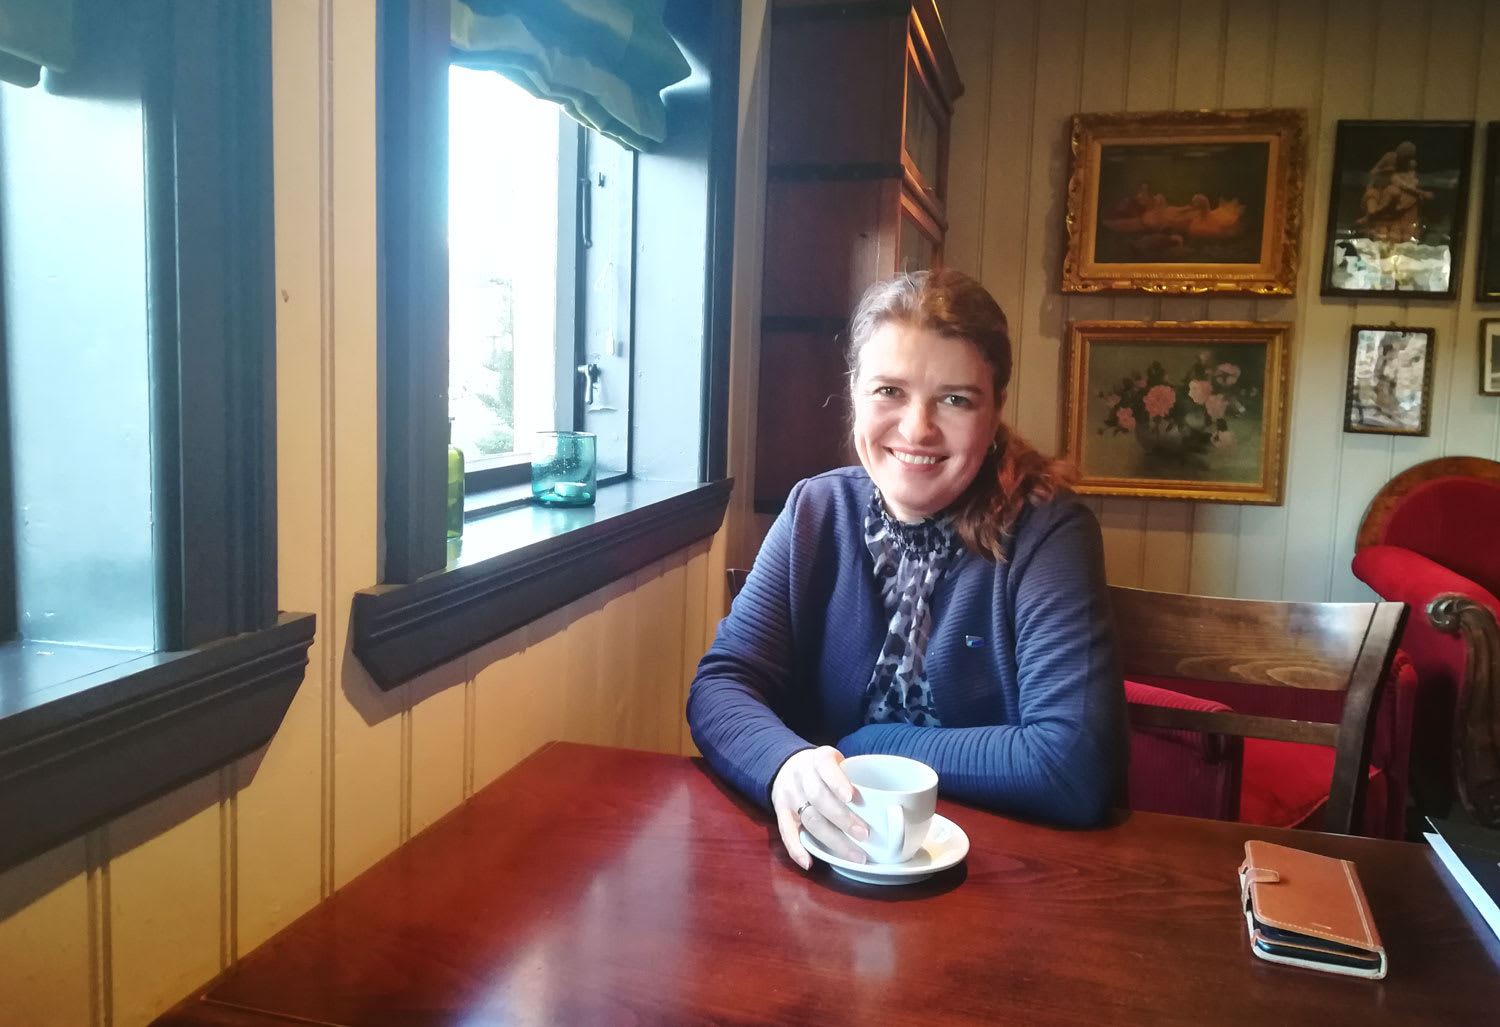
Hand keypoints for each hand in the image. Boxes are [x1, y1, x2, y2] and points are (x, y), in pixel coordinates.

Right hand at [771, 746, 869, 869]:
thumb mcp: (839, 762)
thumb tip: (897, 806)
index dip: (837, 782)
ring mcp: (789, 795)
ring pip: (809, 818)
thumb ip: (857, 778)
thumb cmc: (825, 770)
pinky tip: (809, 862)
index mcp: (819, 758)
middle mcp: (801, 775)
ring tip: (855, 855)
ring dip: (832, 839)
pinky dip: (797, 849)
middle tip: (865, 834)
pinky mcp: (781, 812)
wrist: (787, 766)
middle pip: (818, 797)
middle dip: (842, 818)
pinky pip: (786, 832)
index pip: (826, 767)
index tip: (852, 798)